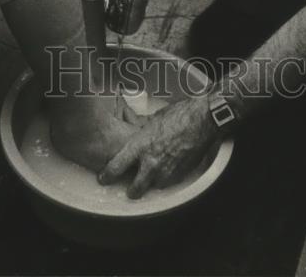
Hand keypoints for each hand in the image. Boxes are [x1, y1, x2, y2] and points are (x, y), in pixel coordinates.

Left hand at [98, 95, 216, 198]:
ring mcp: (166, 171)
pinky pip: (168, 183)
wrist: (202, 119)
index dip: (107, 176)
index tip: (103, 178)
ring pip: (152, 187)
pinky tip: (167, 169)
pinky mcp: (180, 175)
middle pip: (134, 189)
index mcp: (140, 146)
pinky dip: (165, 179)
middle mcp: (151, 163)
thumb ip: (142, 132)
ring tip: (152, 175)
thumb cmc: (178, 115)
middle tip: (129, 187)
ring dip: (151, 183)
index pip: (116, 167)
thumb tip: (135, 132)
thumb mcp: (153, 120)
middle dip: (130, 190)